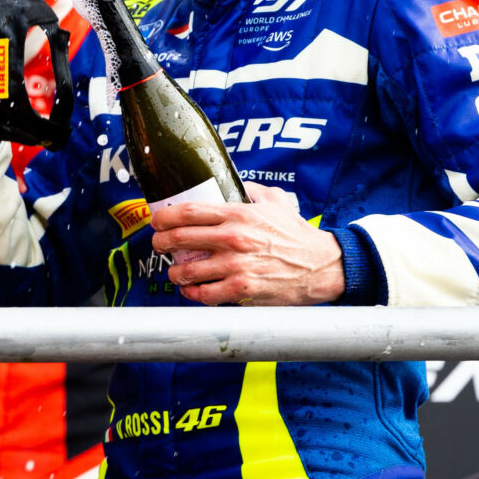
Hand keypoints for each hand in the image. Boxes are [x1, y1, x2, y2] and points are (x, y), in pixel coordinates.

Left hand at [150, 181, 344, 305]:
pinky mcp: (242, 289)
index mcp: (238, 214)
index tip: (157, 220)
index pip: (188, 211)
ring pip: (187, 271)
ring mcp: (236, 266)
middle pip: (180, 239)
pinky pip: (205, 295)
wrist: (321, 266)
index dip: (165, 216)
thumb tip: (231, 183)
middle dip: (161, 243)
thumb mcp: (276, 201)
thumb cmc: (297, 234)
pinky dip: (193, 294)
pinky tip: (191, 291)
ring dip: (174, 272)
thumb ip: (250, 190)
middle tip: (158, 245)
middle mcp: (233, 239)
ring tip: (174, 272)